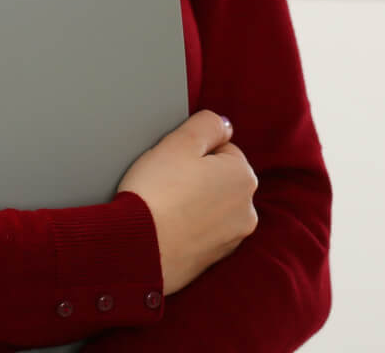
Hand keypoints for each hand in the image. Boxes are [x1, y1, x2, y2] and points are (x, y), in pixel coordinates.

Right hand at [115, 110, 258, 295]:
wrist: (137, 251)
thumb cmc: (156, 193)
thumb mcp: (180, 142)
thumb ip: (208, 124)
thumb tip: (224, 125)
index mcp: (244, 178)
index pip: (221, 149)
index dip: (192, 151)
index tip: (172, 162)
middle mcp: (247, 211)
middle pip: (218, 179)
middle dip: (196, 178)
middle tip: (166, 183)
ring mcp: (231, 239)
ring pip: (210, 207)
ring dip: (192, 204)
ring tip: (164, 206)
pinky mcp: (212, 261)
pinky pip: (201, 233)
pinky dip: (187, 228)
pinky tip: (166, 226)